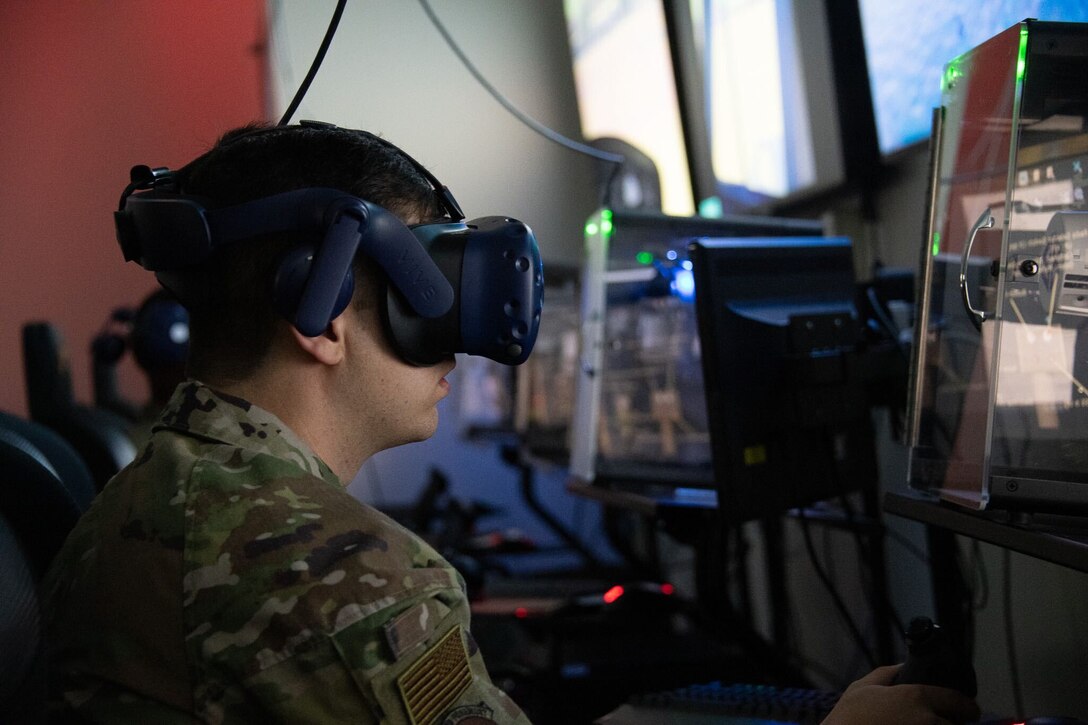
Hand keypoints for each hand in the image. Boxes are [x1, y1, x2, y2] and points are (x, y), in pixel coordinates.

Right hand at [821, 664, 980, 724]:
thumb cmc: (848, 719)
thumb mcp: (861, 687)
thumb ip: (886, 673)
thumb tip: (902, 666)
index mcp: (916, 698)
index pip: (962, 703)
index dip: (968, 707)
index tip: (968, 711)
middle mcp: (928, 721)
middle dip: (955, 723)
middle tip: (946, 721)